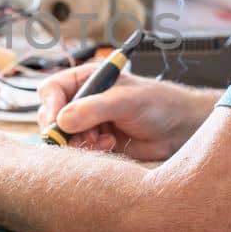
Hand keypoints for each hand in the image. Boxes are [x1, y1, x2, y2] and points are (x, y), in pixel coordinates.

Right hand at [35, 65, 213, 160]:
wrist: (179, 129)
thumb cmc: (158, 104)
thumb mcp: (126, 101)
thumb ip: (95, 109)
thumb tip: (62, 121)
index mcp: (87, 80)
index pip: (52, 90)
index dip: (51, 105)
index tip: (58, 122)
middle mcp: (83, 100)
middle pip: (52, 116)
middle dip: (65, 130)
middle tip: (82, 138)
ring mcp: (89, 123)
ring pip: (64, 137)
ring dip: (80, 142)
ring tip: (104, 141)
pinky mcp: (97, 142)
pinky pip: (79, 150)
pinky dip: (90, 151)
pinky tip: (111, 146)